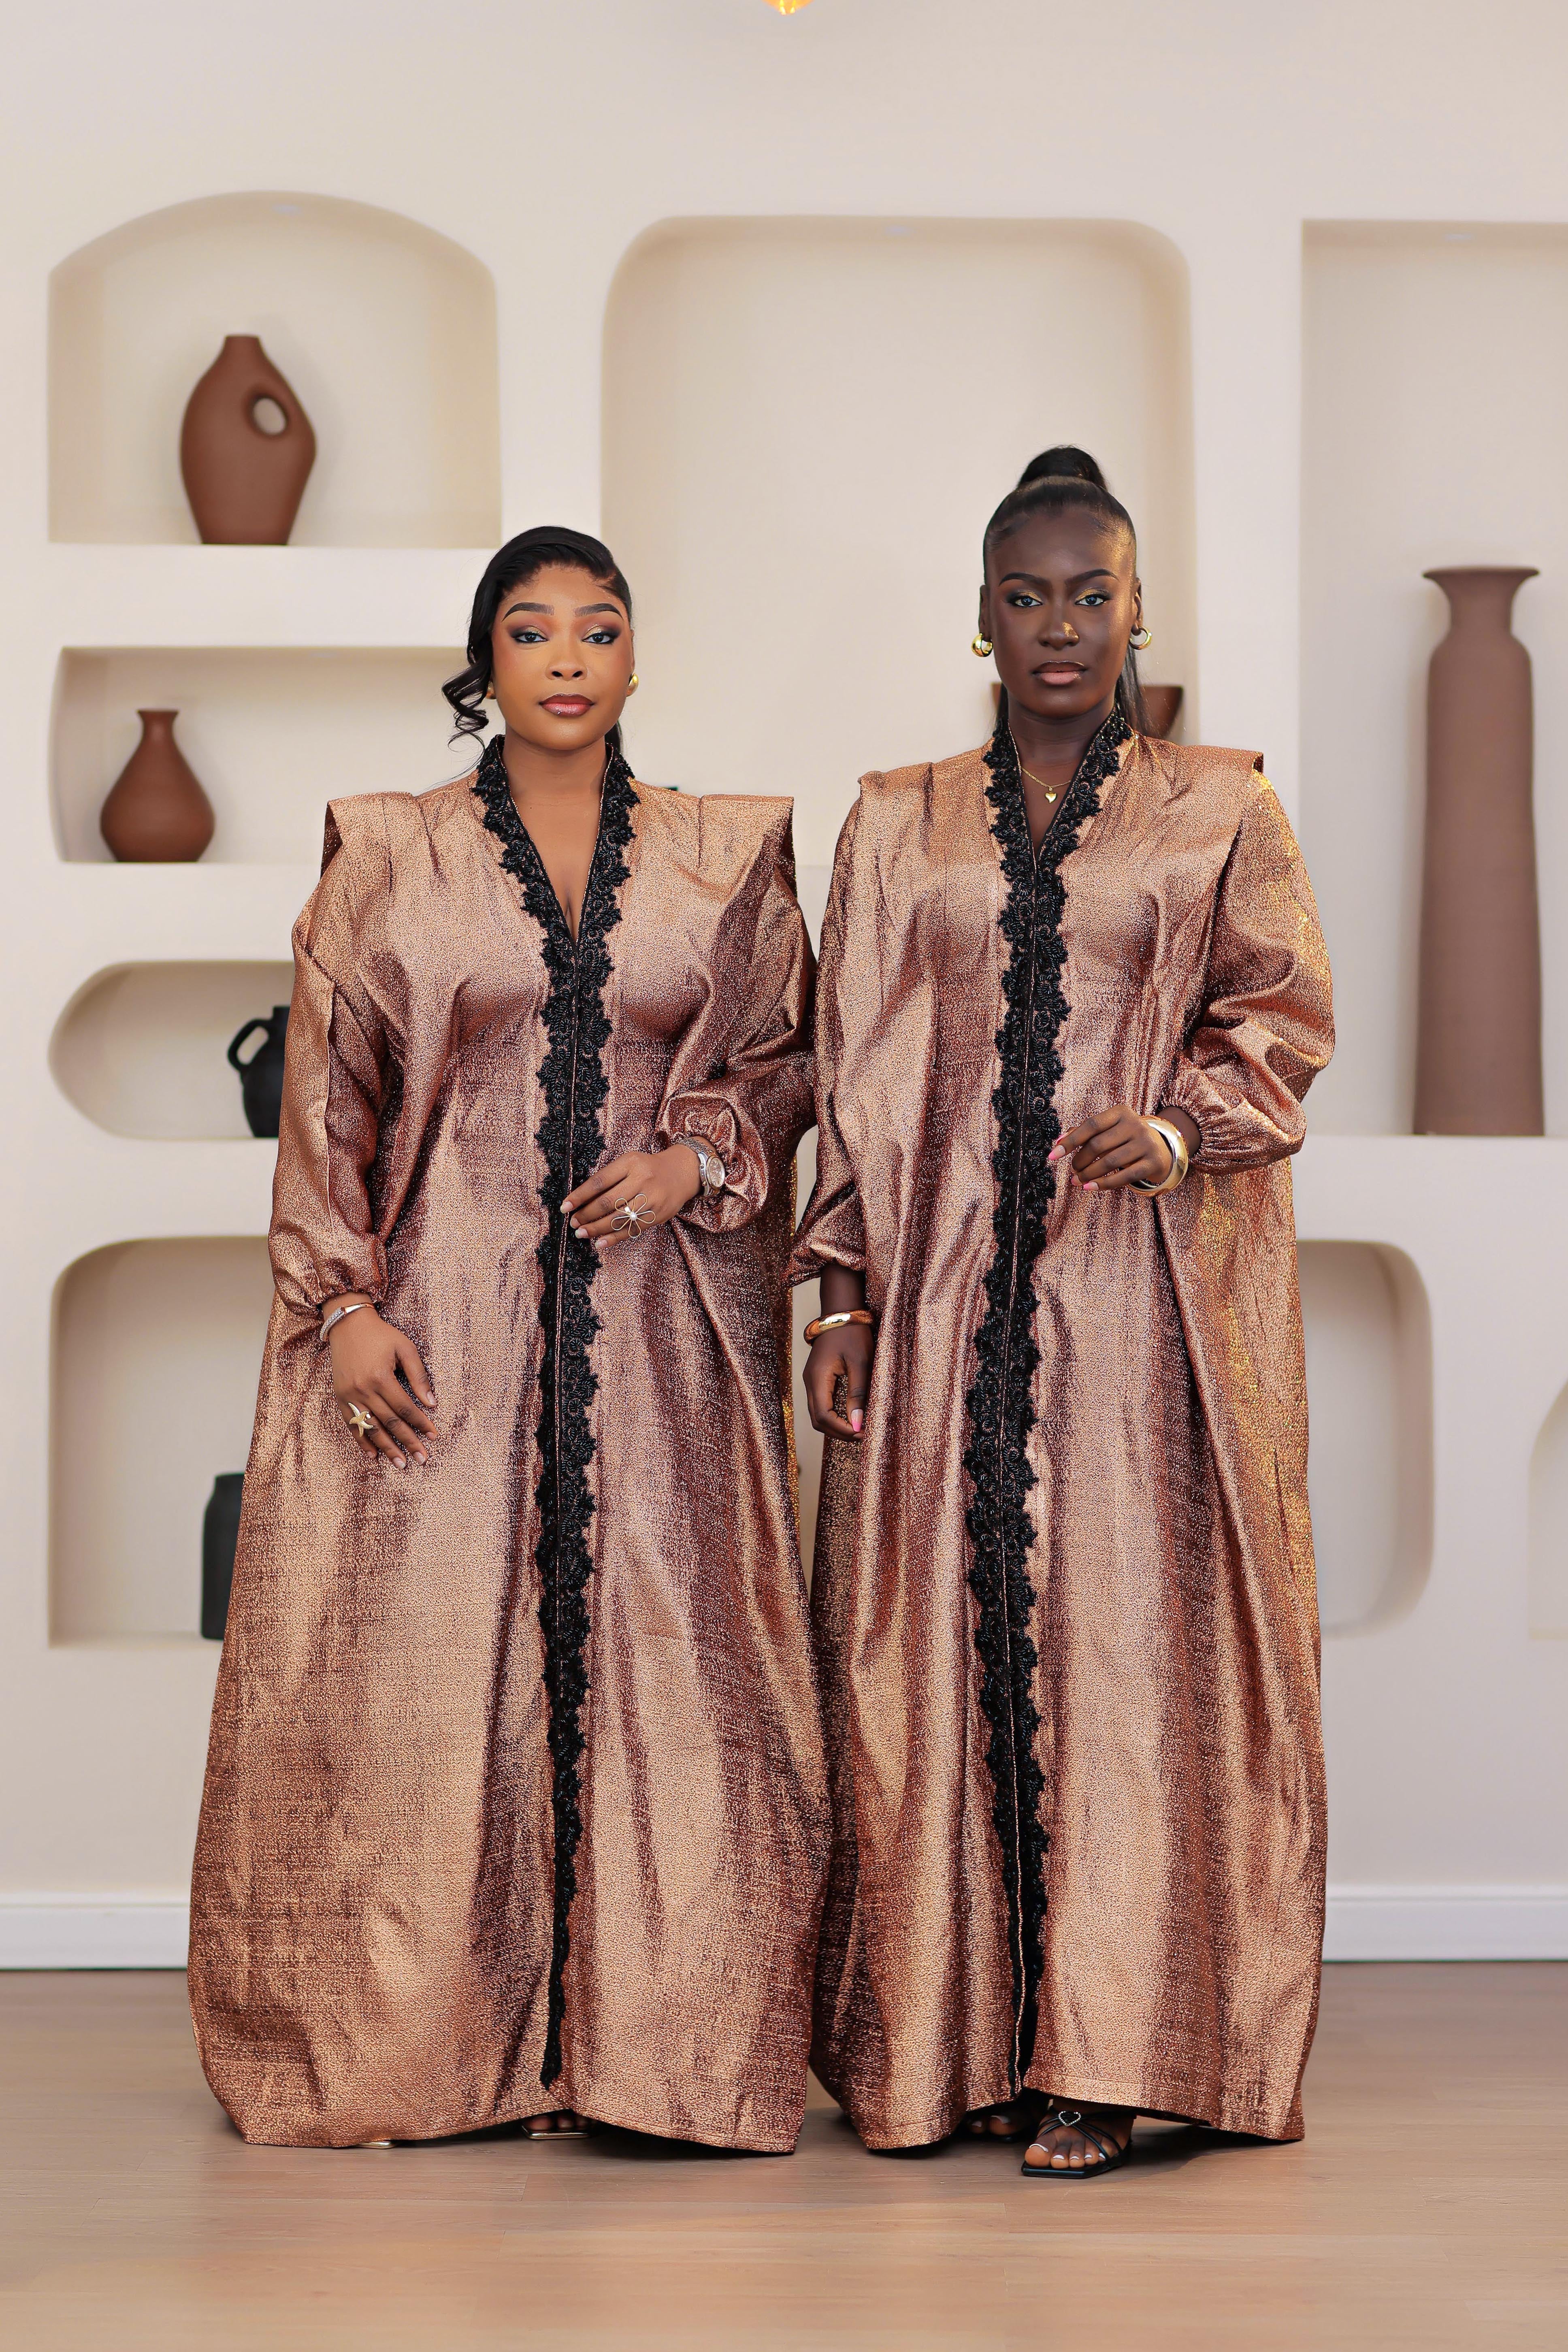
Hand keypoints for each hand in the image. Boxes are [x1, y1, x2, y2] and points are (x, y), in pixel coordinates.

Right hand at [327, 1300, 435, 1468]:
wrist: (348, 1325)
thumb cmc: (381, 1335)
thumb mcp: (405, 1348)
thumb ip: (418, 1375)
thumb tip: (432, 1403)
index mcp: (381, 1377)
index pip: (405, 1408)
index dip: (421, 1423)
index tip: (434, 1436)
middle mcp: (363, 1389)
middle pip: (390, 1422)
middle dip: (408, 1442)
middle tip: (422, 1459)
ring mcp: (349, 1395)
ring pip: (371, 1428)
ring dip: (387, 1448)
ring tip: (401, 1463)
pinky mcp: (340, 1397)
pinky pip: (351, 1424)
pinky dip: (362, 1441)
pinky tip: (373, 1455)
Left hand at [566, 1146, 700, 1249]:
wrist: (683, 1172)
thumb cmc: (648, 1168)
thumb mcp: (629, 1162)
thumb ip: (609, 1177)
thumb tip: (581, 1200)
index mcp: (630, 1163)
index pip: (599, 1182)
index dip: (579, 1196)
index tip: (565, 1206)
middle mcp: (642, 1180)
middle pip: (607, 1202)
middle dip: (586, 1214)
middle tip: (573, 1222)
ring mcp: (651, 1198)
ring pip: (619, 1218)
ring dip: (596, 1228)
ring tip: (581, 1233)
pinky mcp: (658, 1214)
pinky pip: (633, 1229)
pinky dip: (614, 1238)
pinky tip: (600, 1243)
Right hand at [803, 1319, 875, 1441]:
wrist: (841, 1312)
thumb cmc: (852, 1333)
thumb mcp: (861, 1363)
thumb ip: (858, 1394)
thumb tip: (857, 1423)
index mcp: (817, 1378)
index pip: (823, 1417)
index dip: (842, 1430)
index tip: (863, 1433)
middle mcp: (809, 1382)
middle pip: (817, 1420)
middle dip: (839, 1432)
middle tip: (863, 1434)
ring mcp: (811, 1381)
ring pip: (817, 1415)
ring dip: (836, 1426)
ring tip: (859, 1427)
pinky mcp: (817, 1379)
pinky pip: (821, 1405)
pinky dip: (834, 1416)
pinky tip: (851, 1415)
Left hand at [1049, 1105, 1196, 1192]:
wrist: (1161, 1149)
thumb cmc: (1125, 1138)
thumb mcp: (1109, 1129)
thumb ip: (1085, 1132)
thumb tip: (1058, 1141)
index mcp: (1121, 1112)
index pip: (1091, 1125)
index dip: (1070, 1140)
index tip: (1053, 1155)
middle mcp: (1136, 1124)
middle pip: (1098, 1145)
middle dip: (1080, 1160)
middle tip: (1072, 1170)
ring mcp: (1146, 1143)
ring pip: (1110, 1162)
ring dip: (1088, 1174)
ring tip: (1076, 1181)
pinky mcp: (1153, 1162)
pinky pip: (1124, 1176)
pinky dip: (1104, 1184)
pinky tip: (1090, 1187)